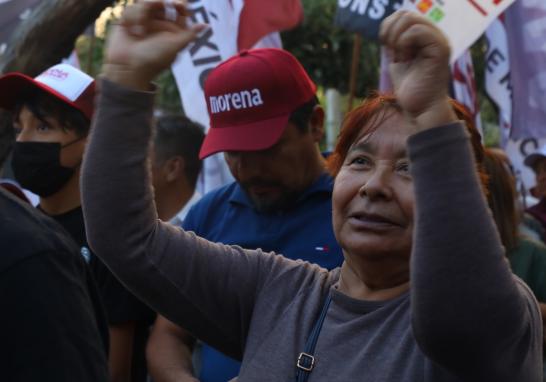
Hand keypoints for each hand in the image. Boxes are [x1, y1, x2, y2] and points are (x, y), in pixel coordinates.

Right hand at [102, 0, 205, 89]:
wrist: (128, 67)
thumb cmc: (154, 60)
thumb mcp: (174, 47)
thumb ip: (189, 35)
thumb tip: (206, 25)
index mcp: (172, 30)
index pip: (179, 10)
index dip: (181, 5)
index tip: (181, 6)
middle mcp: (159, 24)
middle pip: (162, 2)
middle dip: (160, 2)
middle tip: (161, 3)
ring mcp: (143, 21)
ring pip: (145, 3)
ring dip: (142, 15)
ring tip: (139, 32)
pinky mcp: (128, 21)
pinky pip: (131, 9)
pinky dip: (131, 19)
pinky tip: (131, 32)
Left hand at [379, 11, 456, 130]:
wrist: (420, 108)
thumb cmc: (410, 89)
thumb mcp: (398, 60)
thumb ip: (395, 42)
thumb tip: (387, 25)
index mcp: (426, 36)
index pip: (403, 14)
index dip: (388, 26)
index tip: (386, 46)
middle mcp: (435, 35)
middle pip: (405, 13)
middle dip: (390, 31)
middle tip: (392, 52)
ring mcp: (439, 40)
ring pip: (410, 18)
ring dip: (396, 38)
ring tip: (401, 56)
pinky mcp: (440, 49)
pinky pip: (417, 30)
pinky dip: (403, 43)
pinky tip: (406, 58)